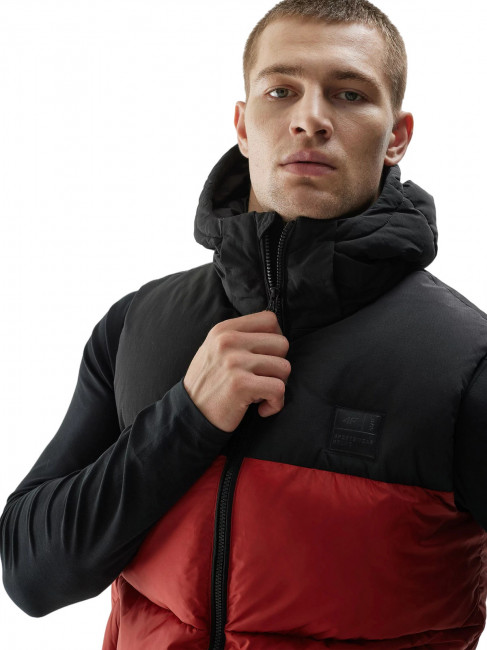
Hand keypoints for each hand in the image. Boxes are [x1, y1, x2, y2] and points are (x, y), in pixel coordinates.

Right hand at [183, 310, 290, 432]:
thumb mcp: (215, 349)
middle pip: (282, 344)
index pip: (269, 319)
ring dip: (277, 385)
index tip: (268, 356)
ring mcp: (234, 362)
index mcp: (224, 330)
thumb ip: (240, 337)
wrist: (189, 414)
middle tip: (263, 380)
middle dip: (278, 365)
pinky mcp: (241, 385)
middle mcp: (228, 341)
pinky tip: (262, 408)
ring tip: (259, 394)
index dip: (276, 338)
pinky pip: (279, 389)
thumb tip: (275, 331)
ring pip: (284, 367)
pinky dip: (276, 403)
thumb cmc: (208, 383)